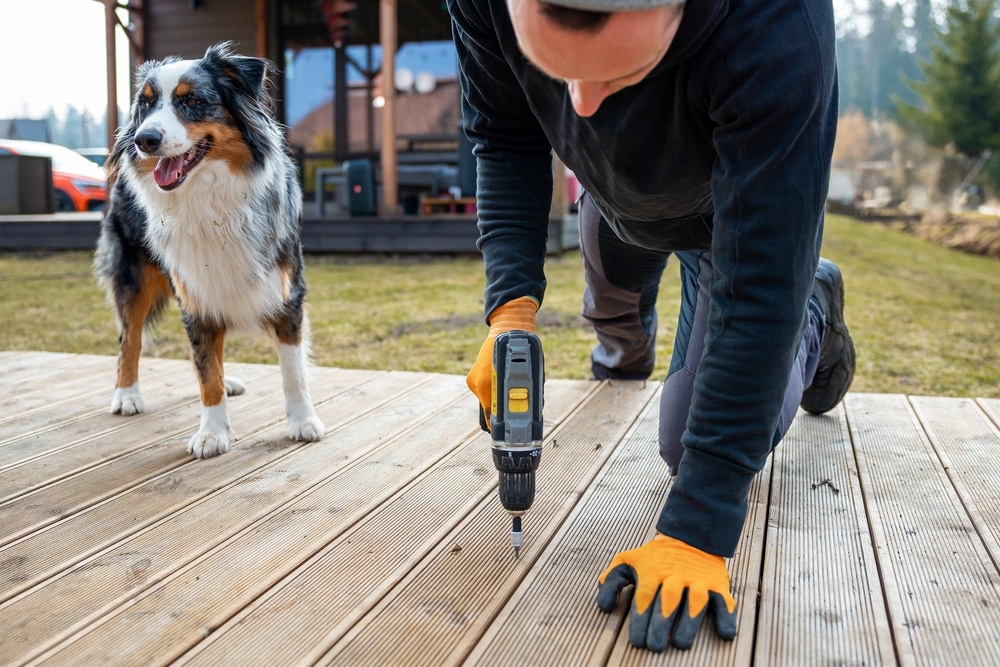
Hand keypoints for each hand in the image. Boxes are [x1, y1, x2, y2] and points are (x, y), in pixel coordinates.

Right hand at [467, 296, 537, 426]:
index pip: (490, 414)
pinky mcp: (474, 377)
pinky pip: (485, 391)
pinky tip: (504, 386)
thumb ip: (527, 390)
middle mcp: (477, 383)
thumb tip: (535, 407)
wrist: (507, 329)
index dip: (499, 425)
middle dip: (501, 413)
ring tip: (512, 396)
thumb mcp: (528, 372)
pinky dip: (495, 392)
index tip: (507, 431)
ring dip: (498, 401)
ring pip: (487, 400)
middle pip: (488, 409)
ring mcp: (474, 380)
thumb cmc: (520, 349)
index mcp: (487, 384)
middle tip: (515, 416)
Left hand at [597, 533, 736, 650]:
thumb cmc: (655, 557)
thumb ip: (612, 580)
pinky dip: (727, 617)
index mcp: (652, 571)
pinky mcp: (717, 585)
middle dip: (661, 623)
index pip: (644, 597)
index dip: (640, 620)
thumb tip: (604, 606)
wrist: (690, 535)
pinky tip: (725, 633)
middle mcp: (675, 576)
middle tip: (655, 645)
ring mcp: (698, 580)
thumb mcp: (628, 560)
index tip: (637, 640)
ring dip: (689, 622)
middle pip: (668, 600)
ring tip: (680, 643)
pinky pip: (724, 601)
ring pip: (695, 600)